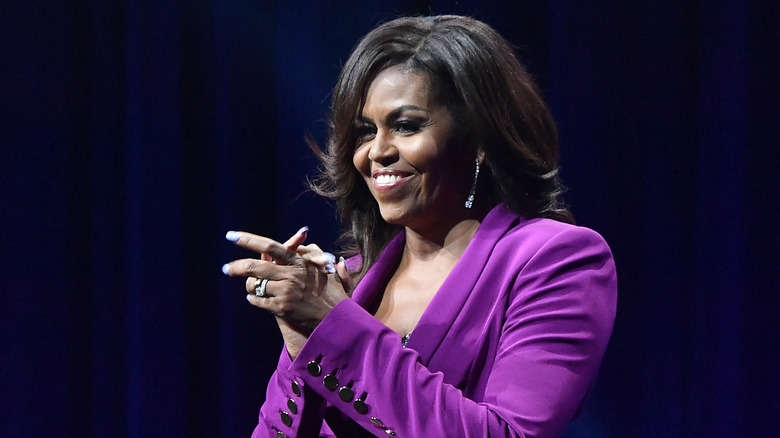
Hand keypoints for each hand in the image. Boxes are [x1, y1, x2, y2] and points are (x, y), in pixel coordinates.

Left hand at [222, 228, 348, 357]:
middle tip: (226, 268)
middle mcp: (290, 275)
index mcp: (298, 262)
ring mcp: (285, 292)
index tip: (232, 236)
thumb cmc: (332, 292)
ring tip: (249, 287)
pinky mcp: (281, 308)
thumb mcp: (325, 267)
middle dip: (236, 267)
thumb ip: (312, 251)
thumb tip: (301, 236)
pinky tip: (255, 299)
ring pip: (254, 285)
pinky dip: (254, 299)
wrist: (336, 319)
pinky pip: (258, 301)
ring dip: (249, 286)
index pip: (269, 246)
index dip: (248, 240)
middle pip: (254, 267)